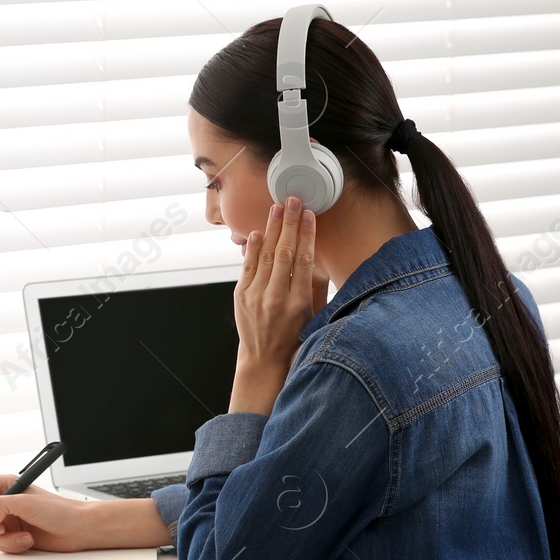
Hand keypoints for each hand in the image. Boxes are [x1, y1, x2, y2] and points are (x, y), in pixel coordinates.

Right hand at [0, 475, 92, 552]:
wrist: (77, 530)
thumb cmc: (59, 510)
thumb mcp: (25, 502)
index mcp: (5, 485)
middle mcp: (3, 502)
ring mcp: (6, 521)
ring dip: (5, 538)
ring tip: (24, 536)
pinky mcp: (12, 537)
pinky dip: (12, 545)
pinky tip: (28, 541)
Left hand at [232, 194, 318, 412]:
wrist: (264, 359)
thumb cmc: (294, 336)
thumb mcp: (314, 315)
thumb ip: (316, 287)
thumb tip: (318, 259)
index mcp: (299, 303)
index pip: (304, 261)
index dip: (308, 235)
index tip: (310, 215)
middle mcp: (276, 298)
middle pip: (285, 252)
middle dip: (290, 223)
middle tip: (294, 200)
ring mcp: (256, 296)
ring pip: (266, 255)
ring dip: (272, 229)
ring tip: (278, 208)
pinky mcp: (241, 296)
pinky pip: (248, 266)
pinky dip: (253, 247)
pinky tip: (260, 232)